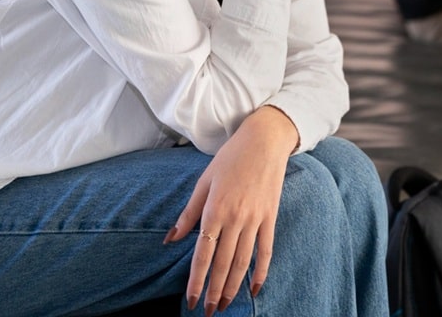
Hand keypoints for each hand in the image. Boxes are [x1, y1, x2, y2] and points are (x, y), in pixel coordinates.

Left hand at [165, 106, 298, 313]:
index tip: (190, 300)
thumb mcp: (204, 182)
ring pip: (243, 262)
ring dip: (233, 287)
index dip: (196, 280)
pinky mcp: (270, 218)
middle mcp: (236, 219)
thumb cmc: (230, 158)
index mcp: (215, 210)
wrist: (264, 141)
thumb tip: (171, 240)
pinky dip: (261, 272)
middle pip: (223, 264)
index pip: (203, 254)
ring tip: (225, 305)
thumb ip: (188, 213)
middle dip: (213, 291)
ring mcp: (255, 220)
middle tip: (207, 311)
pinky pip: (266, 251)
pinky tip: (255, 289)